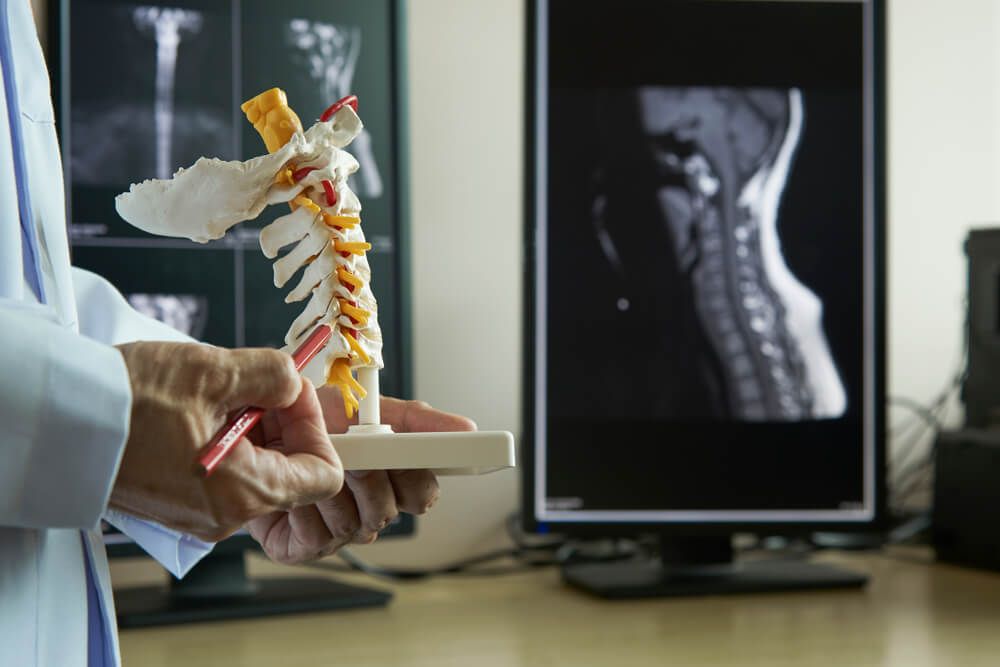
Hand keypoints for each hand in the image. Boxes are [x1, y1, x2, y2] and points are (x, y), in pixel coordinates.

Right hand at [110, 342, 342, 542]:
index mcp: (245, 492)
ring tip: (222, 392)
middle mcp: (226, 515)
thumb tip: (293, 381)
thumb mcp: (215, 372)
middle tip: (261, 382)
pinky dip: (227, 440)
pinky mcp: (176, 504)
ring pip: (256, 469)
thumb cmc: (129, 402)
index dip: (318, 427)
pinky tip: (201, 409)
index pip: (325, 476)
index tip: (292, 393)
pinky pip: (224, 475)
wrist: (57, 423)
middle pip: (291, 470)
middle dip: (285, 421)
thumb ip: (273, 375)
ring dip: (254, 426)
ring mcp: (200, 513)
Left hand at [247, 390, 475, 563]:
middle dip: (374, 477)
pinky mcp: (300, 546)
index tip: (429, 463)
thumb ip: (416, 420)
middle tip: (359, 451)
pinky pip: (317, 537)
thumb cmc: (309, 418)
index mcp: (389, 478)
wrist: (249, 427)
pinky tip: (294, 485)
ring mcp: (335, 530)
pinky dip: (305, 507)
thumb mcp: (367, 408)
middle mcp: (366, 507)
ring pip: (355, 524)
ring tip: (314, 459)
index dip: (422, 480)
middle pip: (390, 511)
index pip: (423, 492)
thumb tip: (466, 429)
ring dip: (335, 487)